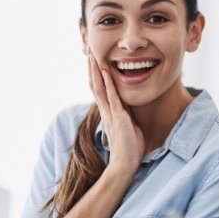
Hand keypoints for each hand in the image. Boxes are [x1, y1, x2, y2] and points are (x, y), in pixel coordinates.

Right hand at [88, 50, 143, 174]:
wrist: (125, 165)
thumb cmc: (129, 148)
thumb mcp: (128, 126)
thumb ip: (125, 115)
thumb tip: (127, 107)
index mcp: (108, 113)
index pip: (99, 90)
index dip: (95, 75)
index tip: (94, 61)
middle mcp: (106, 111)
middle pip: (95, 86)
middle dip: (92, 69)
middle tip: (89, 52)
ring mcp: (111, 114)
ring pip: (99, 88)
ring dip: (96, 72)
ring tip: (93, 57)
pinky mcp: (118, 117)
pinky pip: (112, 98)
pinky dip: (108, 84)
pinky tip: (106, 72)